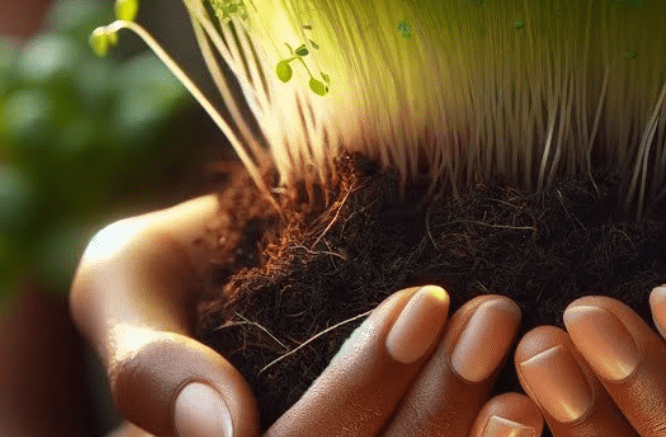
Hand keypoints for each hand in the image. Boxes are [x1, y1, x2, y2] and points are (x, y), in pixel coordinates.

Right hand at [70, 197, 544, 436]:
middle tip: (494, 312)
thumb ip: (146, 360)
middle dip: (438, 399)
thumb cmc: (173, 261)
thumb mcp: (126, 281)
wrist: (244, 246)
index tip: (421, 302)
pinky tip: (538, 397)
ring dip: (478, 421)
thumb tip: (224, 430)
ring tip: (524, 346)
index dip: (362, 389)